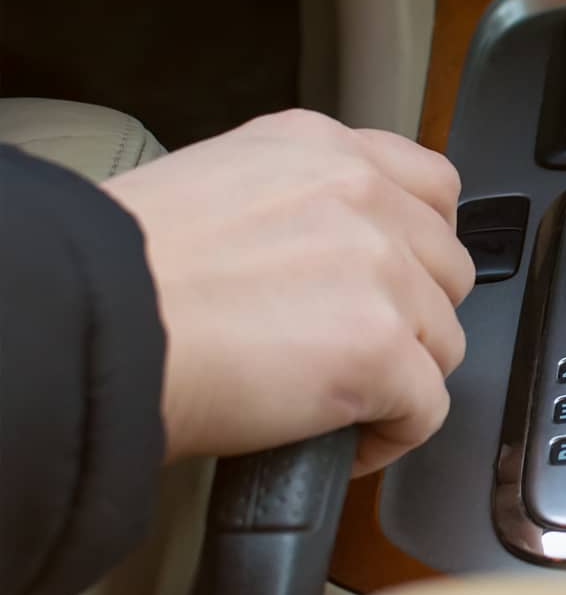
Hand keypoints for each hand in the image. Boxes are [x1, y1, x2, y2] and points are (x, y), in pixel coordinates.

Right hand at [103, 109, 474, 474]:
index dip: (422, 246)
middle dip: (413, 317)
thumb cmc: (120, 275)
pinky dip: (392, 438)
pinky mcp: (381, 348)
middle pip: (446, 269)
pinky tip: (341, 445)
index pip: (430, 186)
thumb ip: (294, 205)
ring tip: (342, 401)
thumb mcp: (218, 189)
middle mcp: (362, 196)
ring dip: (403, 378)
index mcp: (320, 149)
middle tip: (360, 351)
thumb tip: (325, 257)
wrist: (90, 326)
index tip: (401, 282)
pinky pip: (428, 409)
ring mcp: (382, 270)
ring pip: (443, 341)